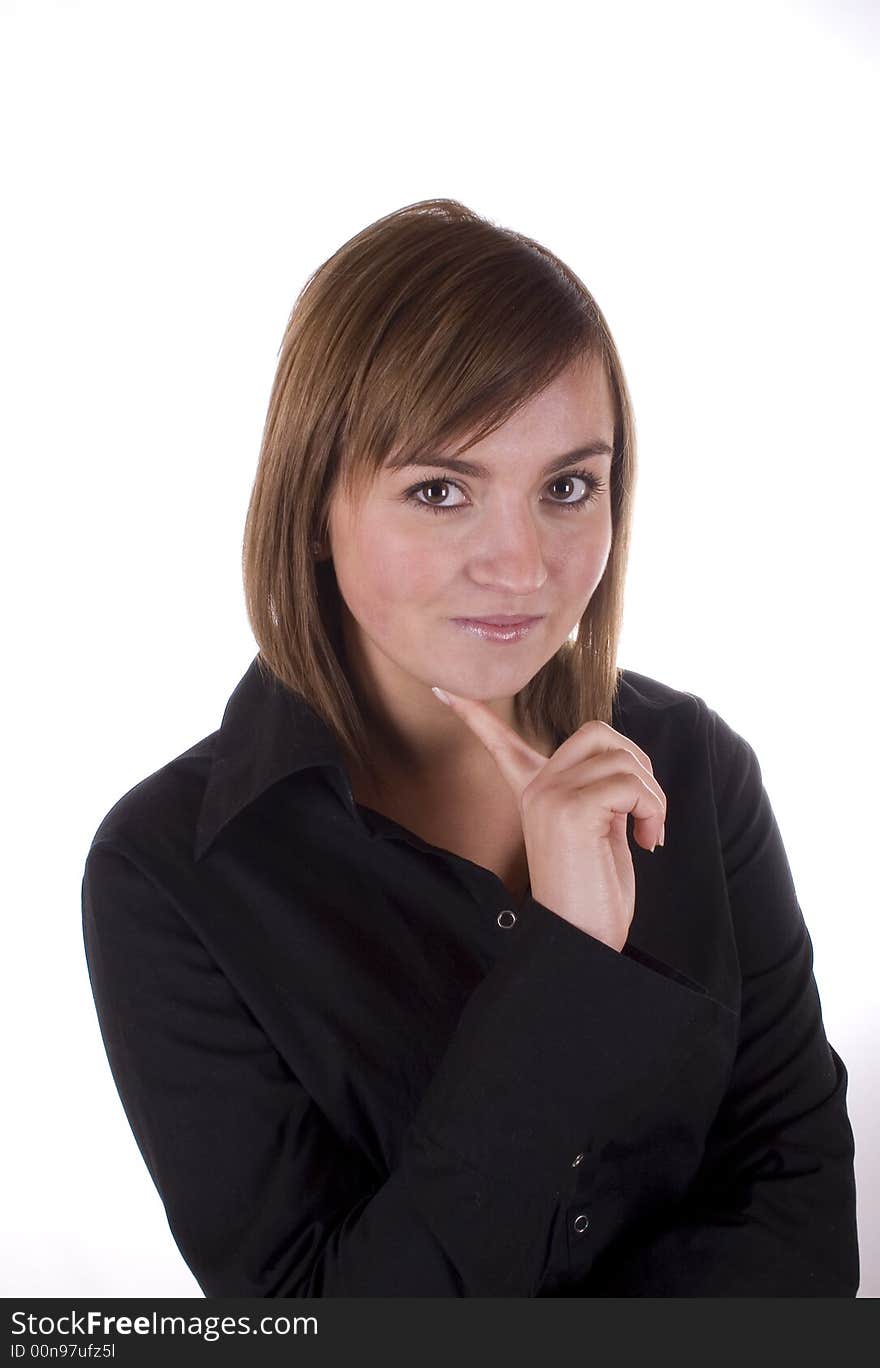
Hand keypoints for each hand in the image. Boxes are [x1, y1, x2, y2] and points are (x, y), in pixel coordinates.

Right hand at [431, 687, 665, 952]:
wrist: (583, 941)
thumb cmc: (594, 895)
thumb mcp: (595, 830)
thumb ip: (596, 792)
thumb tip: (620, 763)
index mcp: (533, 793)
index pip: (499, 743)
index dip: (474, 716)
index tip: (443, 690)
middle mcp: (535, 789)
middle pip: (599, 732)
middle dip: (638, 764)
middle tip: (644, 810)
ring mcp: (550, 796)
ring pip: (623, 759)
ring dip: (653, 796)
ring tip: (647, 832)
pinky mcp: (571, 808)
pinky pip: (631, 784)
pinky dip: (653, 809)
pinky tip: (646, 840)